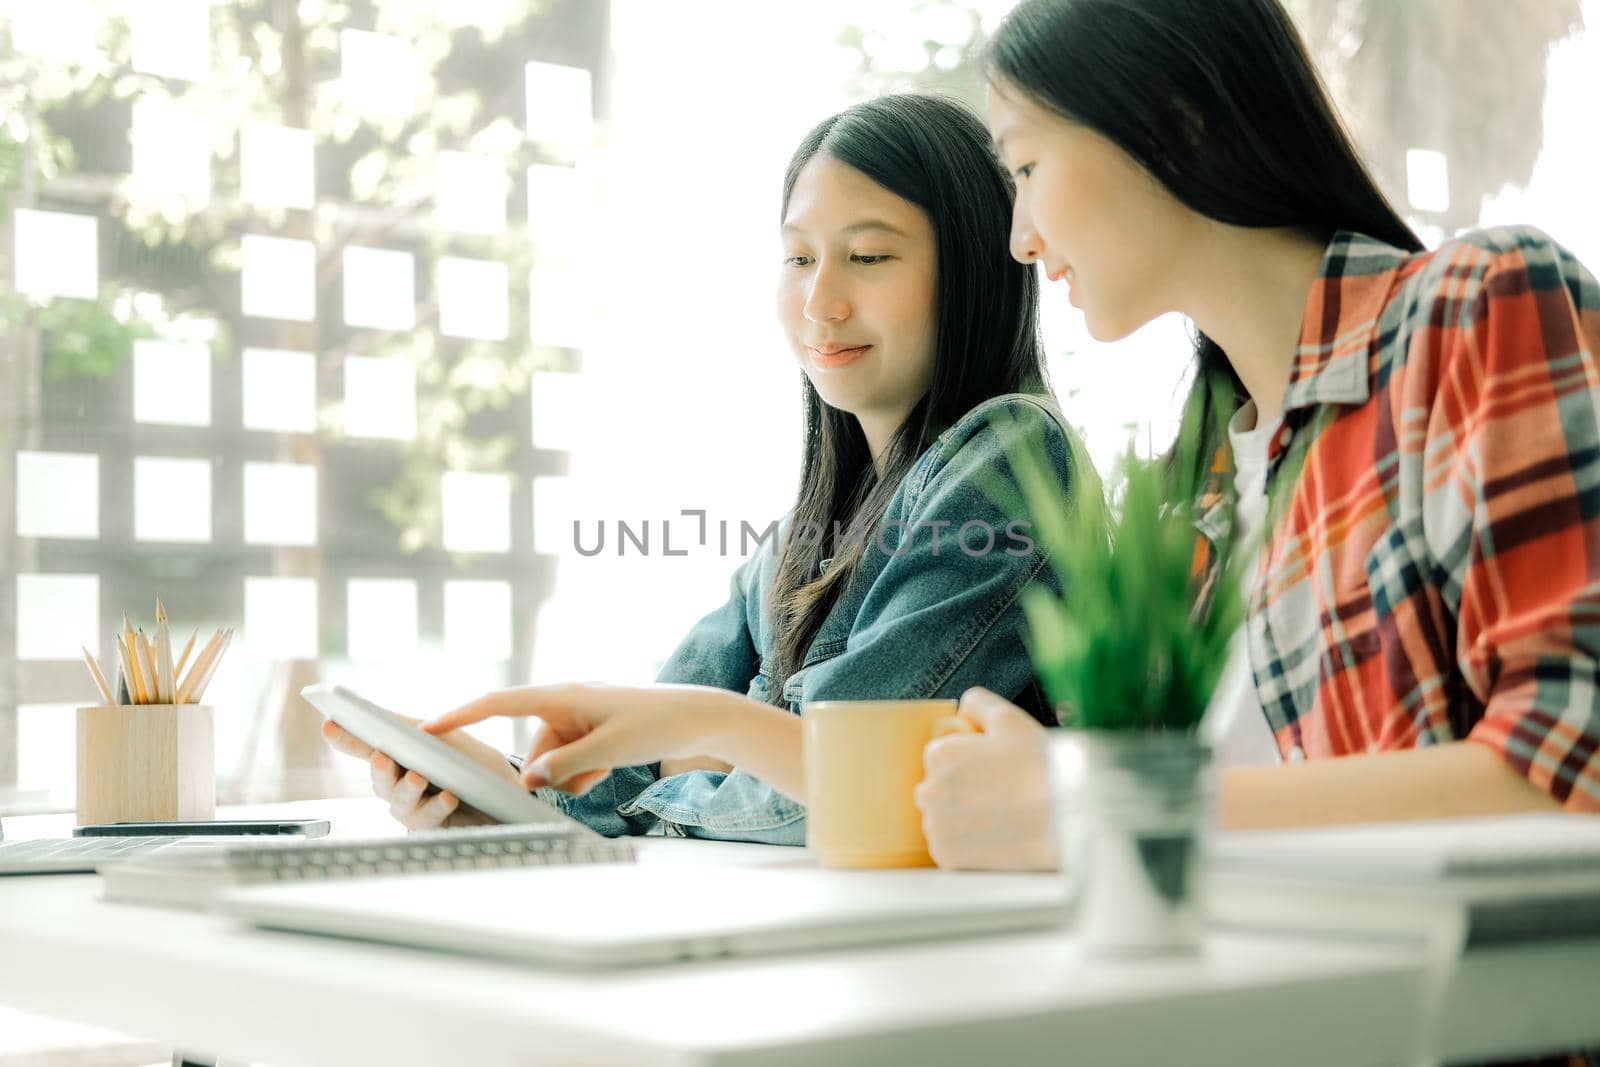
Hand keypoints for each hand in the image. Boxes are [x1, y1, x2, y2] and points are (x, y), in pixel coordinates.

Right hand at [319, 718, 511, 830]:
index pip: (363, 746)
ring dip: (408, 789)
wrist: (502, 790)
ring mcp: (411, 809)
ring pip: (400, 802)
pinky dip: (437, 806)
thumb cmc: (466, 759)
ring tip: (418, 777)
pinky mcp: (432, 829)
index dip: (345, 737)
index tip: (329, 723)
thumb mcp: (442, 736)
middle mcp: (396, 785)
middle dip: (379, 769)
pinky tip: (448, 796)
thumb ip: (409, 727)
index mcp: (395, 756)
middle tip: (382, 757)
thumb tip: (378, 714)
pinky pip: (429, 820)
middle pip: (380, 779)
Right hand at [423, 683, 737, 793]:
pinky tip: (610, 770)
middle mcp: (565, 702)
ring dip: (572, 775)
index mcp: (562, 694)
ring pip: (553, 760)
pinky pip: (571, 762)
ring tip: (606, 768)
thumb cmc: (656, 723)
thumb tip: (528, 780)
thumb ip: (564, 766)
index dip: (460, 716)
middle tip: (588, 772)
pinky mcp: (591, 732)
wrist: (698, 718)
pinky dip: (585, 773)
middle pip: (534, 747)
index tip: (425, 728)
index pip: (498, 704)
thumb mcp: (608, 750)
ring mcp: (578, 718)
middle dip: (551, 771)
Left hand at [915, 687, 1056, 870]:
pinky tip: (994, 836)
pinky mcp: (947, 858)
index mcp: (940, 755)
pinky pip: (948, 848)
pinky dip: (966, 846)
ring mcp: (937, 827)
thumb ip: (977, 703)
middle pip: (937, 788)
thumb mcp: (1011, 719)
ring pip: (941, 819)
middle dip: (960, 790)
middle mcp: (930, 790)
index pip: (939, 756)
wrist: (1067, 821)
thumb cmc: (1041, 767)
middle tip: (999, 794)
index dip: (968, 761)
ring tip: (1000, 816)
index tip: (993, 770)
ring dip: (961, 818)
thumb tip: (960, 710)